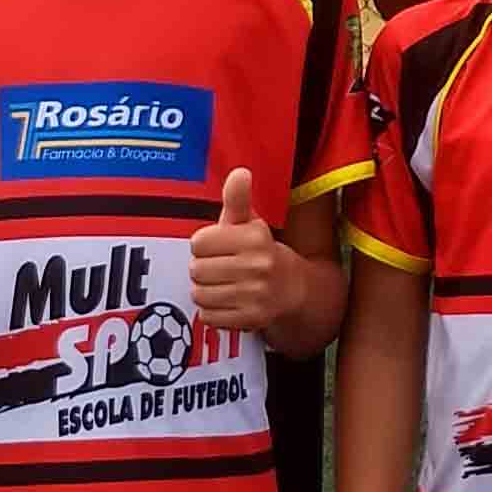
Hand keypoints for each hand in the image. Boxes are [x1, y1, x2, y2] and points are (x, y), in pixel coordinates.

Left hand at [184, 168, 285, 335]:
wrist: (294, 289)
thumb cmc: (262, 251)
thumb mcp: (250, 223)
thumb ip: (238, 198)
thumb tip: (239, 172)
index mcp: (255, 237)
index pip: (198, 242)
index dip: (204, 245)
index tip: (218, 247)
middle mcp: (258, 265)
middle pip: (196, 270)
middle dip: (202, 269)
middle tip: (220, 268)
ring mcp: (256, 294)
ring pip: (199, 294)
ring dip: (205, 291)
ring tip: (223, 285)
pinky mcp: (252, 319)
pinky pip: (208, 317)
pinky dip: (212, 312)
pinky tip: (227, 302)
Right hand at [365, 0, 465, 16]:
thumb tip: (464, 17)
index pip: (437, 26)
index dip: (451, 22)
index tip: (462, 14)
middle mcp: (391, 1)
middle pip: (416, 31)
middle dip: (433, 23)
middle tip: (449, 6)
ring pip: (402, 23)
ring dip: (417, 18)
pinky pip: (391, 10)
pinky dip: (405, 7)